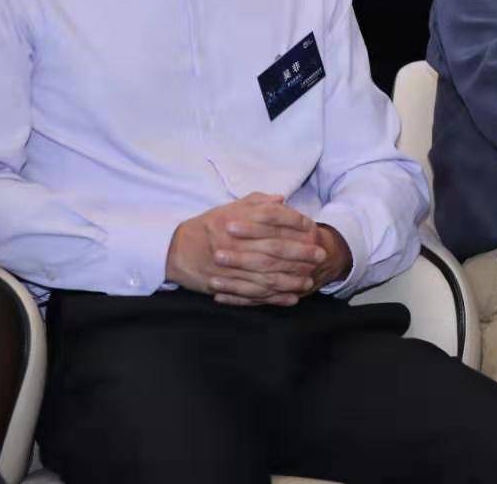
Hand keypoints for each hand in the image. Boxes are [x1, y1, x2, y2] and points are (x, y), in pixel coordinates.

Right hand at [166, 193, 325, 306]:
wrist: (176, 250)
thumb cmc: (208, 226)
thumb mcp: (229, 208)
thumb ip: (256, 202)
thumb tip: (282, 199)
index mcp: (235, 219)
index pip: (271, 217)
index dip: (294, 221)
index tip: (311, 226)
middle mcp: (232, 242)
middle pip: (273, 248)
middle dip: (300, 253)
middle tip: (320, 255)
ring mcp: (228, 266)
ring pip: (265, 275)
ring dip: (290, 279)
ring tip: (309, 281)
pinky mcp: (223, 285)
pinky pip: (252, 294)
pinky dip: (273, 298)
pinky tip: (290, 298)